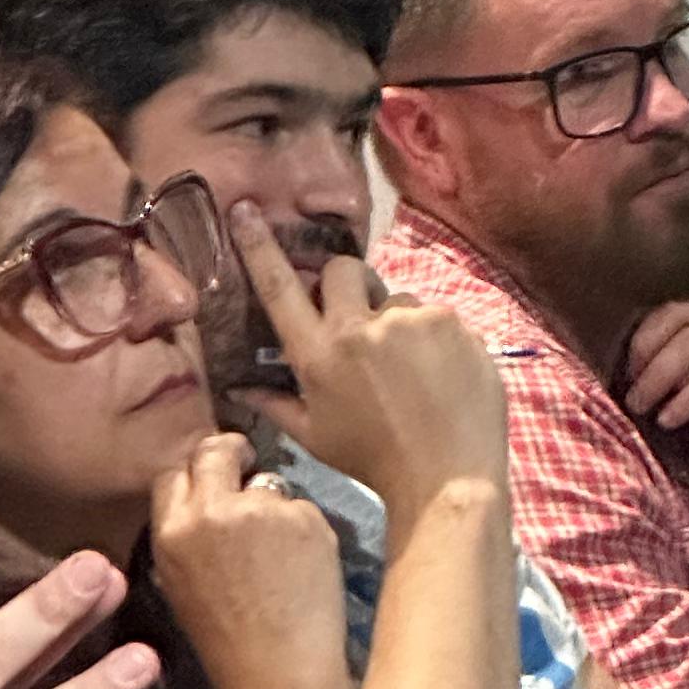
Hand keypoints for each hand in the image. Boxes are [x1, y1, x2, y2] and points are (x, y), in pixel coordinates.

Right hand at [148, 432, 348, 688]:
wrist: (278, 673)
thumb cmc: (229, 642)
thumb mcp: (181, 584)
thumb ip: (187, 535)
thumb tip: (206, 500)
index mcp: (171, 533)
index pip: (173, 473)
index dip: (194, 472)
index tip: (212, 474)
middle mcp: (211, 513)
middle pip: (215, 451)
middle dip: (230, 450)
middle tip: (246, 458)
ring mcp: (260, 510)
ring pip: (267, 483)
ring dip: (274, 506)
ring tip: (280, 557)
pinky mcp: (304, 517)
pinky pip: (302, 507)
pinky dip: (305, 530)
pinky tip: (304, 566)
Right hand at [228, 207, 509, 522]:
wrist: (448, 477)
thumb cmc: (373, 461)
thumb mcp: (315, 437)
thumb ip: (274, 404)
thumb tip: (236, 386)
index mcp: (318, 354)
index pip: (280, 287)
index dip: (259, 247)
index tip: (246, 211)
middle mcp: (360, 328)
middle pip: (341, 269)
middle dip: (343, 284)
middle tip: (356, 318)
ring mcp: (410, 321)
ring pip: (394, 295)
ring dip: (393, 320)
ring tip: (407, 367)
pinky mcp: (452, 322)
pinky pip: (433, 314)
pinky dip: (431, 336)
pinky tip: (437, 373)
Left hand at [622, 267, 688, 438]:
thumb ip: (688, 319)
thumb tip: (616, 330)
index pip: (668, 287)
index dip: (636, 323)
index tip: (616, 355)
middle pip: (674, 315)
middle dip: (641, 355)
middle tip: (627, 386)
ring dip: (656, 380)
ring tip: (640, 405)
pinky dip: (685, 400)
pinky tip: (669, 418)